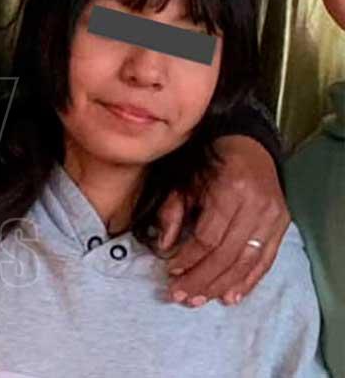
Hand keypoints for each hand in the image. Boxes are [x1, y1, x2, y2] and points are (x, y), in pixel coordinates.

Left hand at [157, 135, 289, 306]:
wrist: (248, 148)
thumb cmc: (209, 167)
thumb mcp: (184, 182)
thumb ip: (172, 212)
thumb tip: (165, 248)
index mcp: (229, 191)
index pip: (208, 237)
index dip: (188, 259)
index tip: (170, 272)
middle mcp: (256, 205)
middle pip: (227, 254)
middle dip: (201, 279)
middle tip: (180, 297)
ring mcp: (273, 217)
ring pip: (247, 262)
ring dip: (221, 285)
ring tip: (198, 300)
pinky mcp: (282, 225)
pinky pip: (265, 260)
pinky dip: (248, 281)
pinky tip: (230, 297)